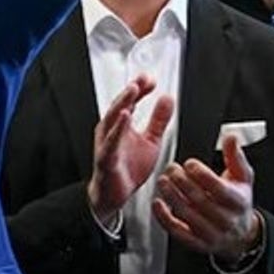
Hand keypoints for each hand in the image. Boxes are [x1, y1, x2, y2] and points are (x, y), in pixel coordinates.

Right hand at [87, 74, 174, 224]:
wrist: (115, 194)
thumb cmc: (128, 168)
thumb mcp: (151, 140)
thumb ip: (158, 120)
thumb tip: (167, 99)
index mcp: (121, 125)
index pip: (130, 102)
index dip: (140, 89)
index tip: (151, 79)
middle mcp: (111, 131)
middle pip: (120, 106)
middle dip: (131, 91)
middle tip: (142, 79)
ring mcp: (107, 143)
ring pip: (112, 119)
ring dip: (122, 103)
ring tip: (133, 90)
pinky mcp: (106, 158)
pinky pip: (110, 141)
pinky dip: (117, 128)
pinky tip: (125, 116)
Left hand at [154, 136, 261, 260]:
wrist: (240, 234)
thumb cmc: (237, 200)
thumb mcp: (243, 178)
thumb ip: (235, 156)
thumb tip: (231, 137)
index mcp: (239, 202)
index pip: (219, 189)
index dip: (202, 175)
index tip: (189, 163)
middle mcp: (226, 220)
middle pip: (201, 200)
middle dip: (182, 182)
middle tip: (170, 168)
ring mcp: (211, 233)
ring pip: (187, 215)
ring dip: (171, 196)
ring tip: (162, 180)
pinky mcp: (197, 243)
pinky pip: (178, 232)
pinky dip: (164, 217)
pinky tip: (157, 203)